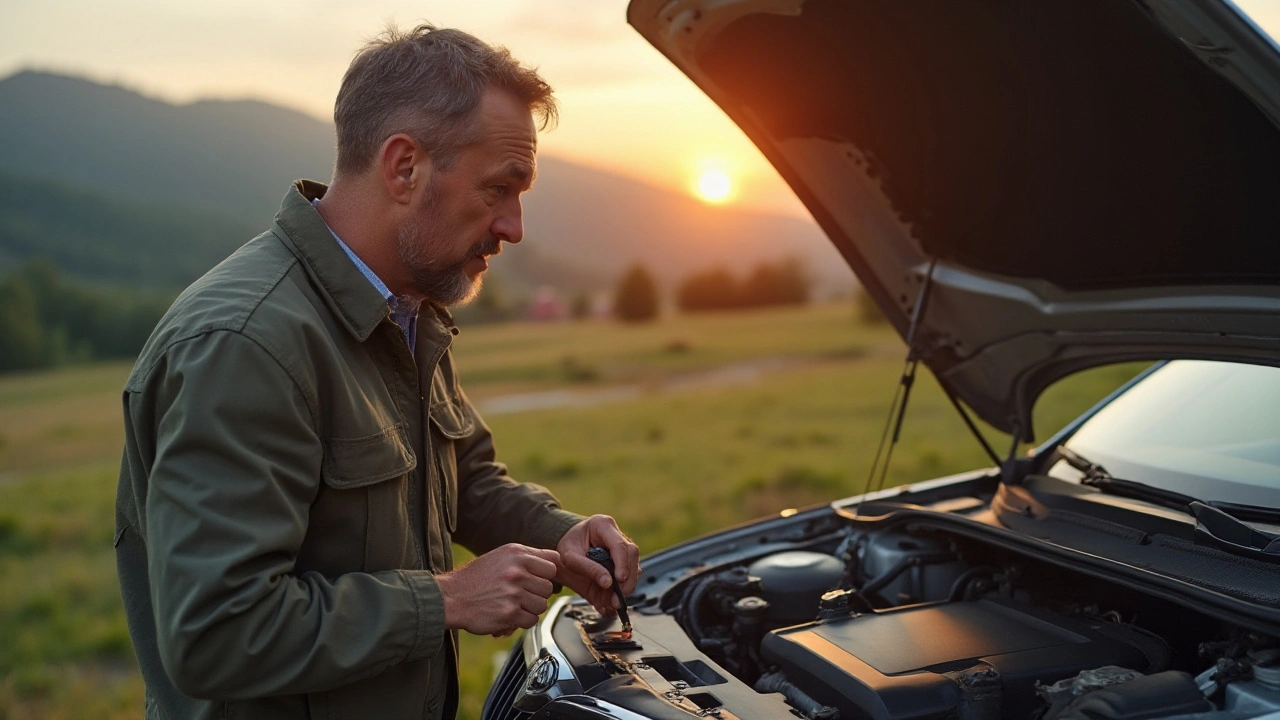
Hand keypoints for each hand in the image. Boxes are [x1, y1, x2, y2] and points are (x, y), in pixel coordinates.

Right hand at [436, 543, 559, 635]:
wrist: (451, 597)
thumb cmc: (477, 578)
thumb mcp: (501, 556)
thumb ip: (528, 556)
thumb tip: (556, 560)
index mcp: (517, 554)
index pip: (552, 564)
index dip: (545, 575)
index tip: (535, 579)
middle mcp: (516, 571)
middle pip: (549, 587)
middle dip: (537, 593)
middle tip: (521, 594)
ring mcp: (513, 593)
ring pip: (542, 605)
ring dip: (530, 608)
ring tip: (514, 604)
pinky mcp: (509, 613)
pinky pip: (531, 620)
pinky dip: (522, 621)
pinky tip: (510, 615)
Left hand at [555, 515, 639, 615]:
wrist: (565, 546)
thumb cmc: (567, 546)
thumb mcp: (569, 557)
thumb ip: (587, 567)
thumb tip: (608, 583)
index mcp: (603, 525)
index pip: (619, 544)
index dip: (622, 563)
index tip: (619, 580)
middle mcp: (616, 535)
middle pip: (632, 556)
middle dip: (627, 580)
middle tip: (616, 600)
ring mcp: (621, 549)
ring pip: (634, 567)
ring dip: (625, 588)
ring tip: (611, 604)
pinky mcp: (622, 562)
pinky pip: (627, 577)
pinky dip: (619, 592)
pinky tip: (609, 603)